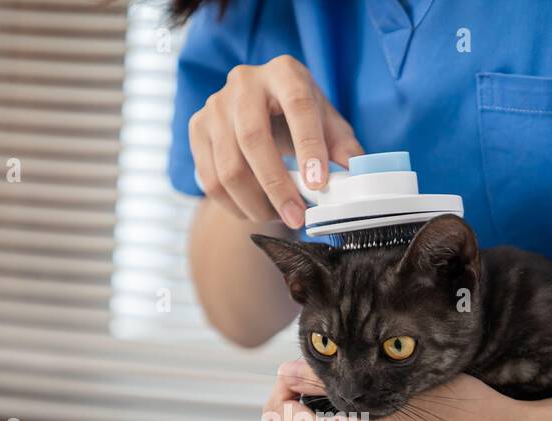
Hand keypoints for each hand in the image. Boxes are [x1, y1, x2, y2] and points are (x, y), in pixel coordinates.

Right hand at [189, 55, 362, 229]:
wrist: (259, 108)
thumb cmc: (299, 117)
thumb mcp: (327, 123)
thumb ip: (342, 146)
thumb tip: (354, 172)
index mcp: (284, 72)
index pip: (298, 106)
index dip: (308, 147)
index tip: (318, 185)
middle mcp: (244, 82)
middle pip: (253, 139)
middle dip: (276, 187)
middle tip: (296, 218)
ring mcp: (215, 105)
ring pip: (228, 167)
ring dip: (255, 203)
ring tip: (278, 216)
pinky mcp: (197, 128)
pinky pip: (210, 180)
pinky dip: (234, 206)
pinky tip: (256, 211)